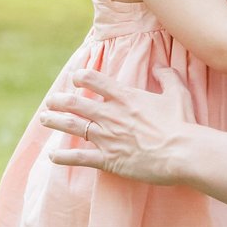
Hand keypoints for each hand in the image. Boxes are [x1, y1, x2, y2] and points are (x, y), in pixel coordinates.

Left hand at [40, 67, 197, 183]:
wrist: (183, 153)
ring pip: (72, 126)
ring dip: (55, 121)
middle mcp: (111, 115)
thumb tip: (161, 66)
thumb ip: (168, 76)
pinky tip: (52, 156)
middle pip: (76, 103)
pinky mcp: (108, 159)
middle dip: (60, 100)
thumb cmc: (183, 123)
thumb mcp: (178, 93)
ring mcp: (106, 137)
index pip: (94, 80)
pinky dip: (63, 157)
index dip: (81, 77)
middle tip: (50, 101)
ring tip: (44, 118)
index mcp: (125, 97)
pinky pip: (79, 158)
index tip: (75, 78)